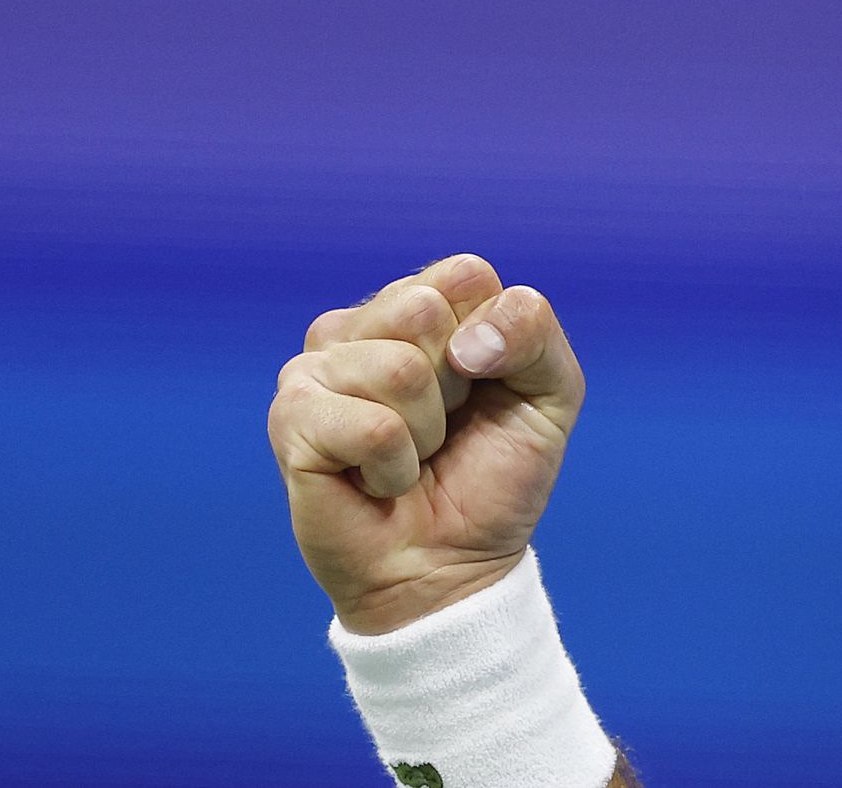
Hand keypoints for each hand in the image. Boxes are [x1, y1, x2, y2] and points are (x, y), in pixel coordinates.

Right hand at [268, 254, 586, 633]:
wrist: (455, 567)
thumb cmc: (495, 477)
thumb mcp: (551, 393)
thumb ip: (534, 331)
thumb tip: (466, 341)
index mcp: (422, 305)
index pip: (464, 273)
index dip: (495, 338)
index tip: (487, 385)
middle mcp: (362, 325)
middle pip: (424, 310)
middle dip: (458, 384)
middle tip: (446, 427)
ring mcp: (316, 369)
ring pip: (399, 368)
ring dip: (426, 432)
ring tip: (411, 457)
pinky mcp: (291, 420)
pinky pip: (371, 426)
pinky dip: (394, 467)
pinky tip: (380, 482)